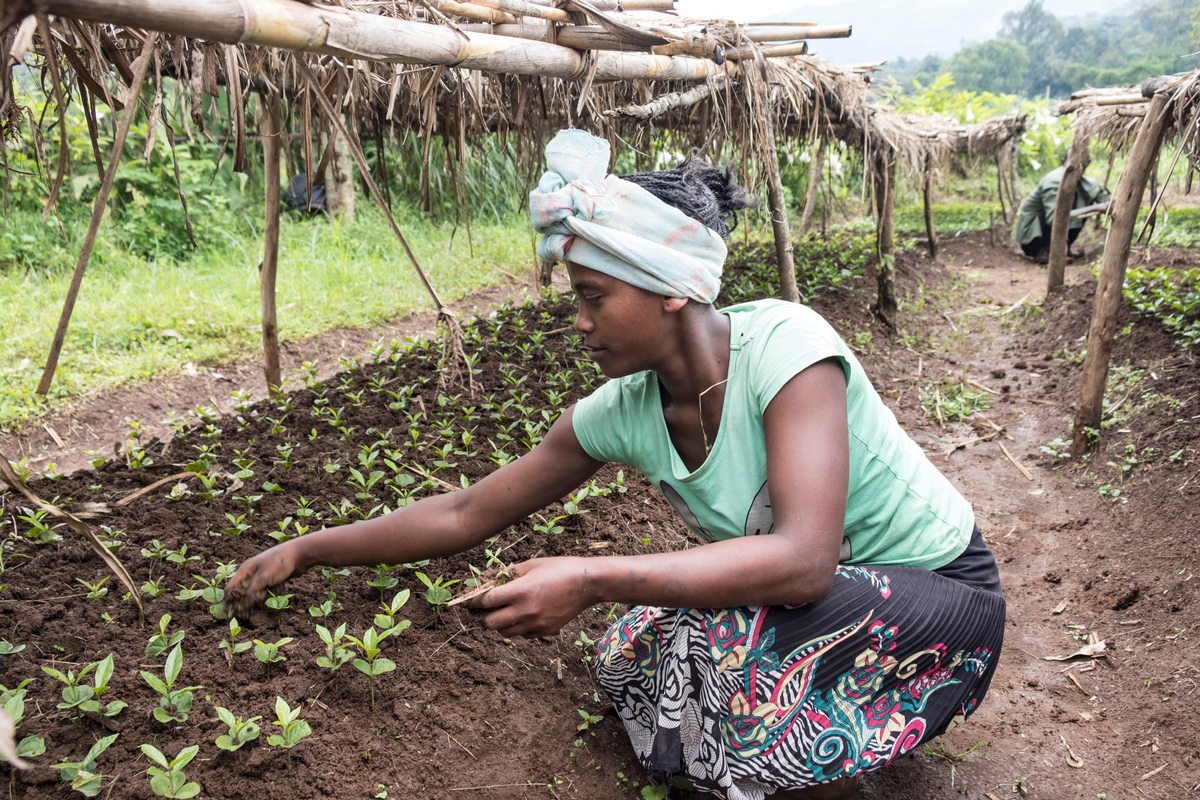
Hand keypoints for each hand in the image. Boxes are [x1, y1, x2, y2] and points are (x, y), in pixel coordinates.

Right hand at [224, 541, 307, 617]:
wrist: (300, 554)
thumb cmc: (279, 563)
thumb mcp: (262, 579)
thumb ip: (250, 593)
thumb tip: (240, 607)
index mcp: (245, 570)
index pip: (231, 588)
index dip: (229, 602)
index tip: (230, 615)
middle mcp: (252, 572)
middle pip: (242, 591)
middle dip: (243, 603)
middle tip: (244, 616)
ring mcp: (263, 575)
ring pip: (255, 592)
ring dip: (256, 601)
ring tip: (256, 611)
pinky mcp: (273, 578)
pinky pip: (266, 590)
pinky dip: (268, 595)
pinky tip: (271, 600)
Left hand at [473, 557, 593, 637]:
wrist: (588, 584)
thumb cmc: (560, 568)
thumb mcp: (533, 564)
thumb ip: (510, 573)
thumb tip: (493, 579)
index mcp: (520, 591)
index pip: (486, 602)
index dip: (477, 600)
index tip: (474, 600)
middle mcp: (525, 610)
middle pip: (491, 624)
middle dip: (486, 617)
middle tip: (489, 610)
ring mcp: (536, 624)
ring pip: (506, 634)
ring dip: (502, 625)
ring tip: (506, 614)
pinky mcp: (546, 631)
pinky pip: (524, 636)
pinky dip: (520, 629)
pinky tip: (526, 617)